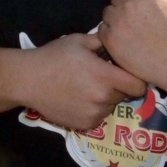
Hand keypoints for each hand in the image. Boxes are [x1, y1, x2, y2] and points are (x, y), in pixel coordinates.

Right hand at [20, 32, 146, 130]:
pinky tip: (76, 99)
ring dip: (103, 99)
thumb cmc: (53, 57)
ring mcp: (94, 114)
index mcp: (105, 76)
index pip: (139, 86)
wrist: (27, 80)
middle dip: (116, 87)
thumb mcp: (77, 41)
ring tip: (83, 88)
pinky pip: (98, 117)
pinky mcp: (85, 125)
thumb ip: (102, 41)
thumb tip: (118, 42)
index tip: (127, 75)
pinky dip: (92, 109)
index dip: (136, 80)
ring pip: (110, 107)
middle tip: (97, 78)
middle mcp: (103, 98)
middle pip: (124, 96)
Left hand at [99, 0, 166, 94]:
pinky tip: (129, 42)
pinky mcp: (110, 39)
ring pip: (108, 12)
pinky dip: (112, 34)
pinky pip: (103, 29)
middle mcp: (128, 4)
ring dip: (117, 19)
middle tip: (141, 20)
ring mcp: (118, 22)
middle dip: (126, 5)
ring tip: (136, 32)